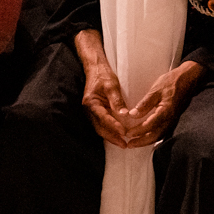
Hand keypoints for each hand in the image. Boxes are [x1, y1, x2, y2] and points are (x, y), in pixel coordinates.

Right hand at [75, 30, 129, 146]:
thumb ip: (117, 100)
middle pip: (100, 127)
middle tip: (124, 144)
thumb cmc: (103, 76)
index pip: (103, 118)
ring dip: (111, 136)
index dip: (114, 126)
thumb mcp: (112, 86)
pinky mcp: (95, 113)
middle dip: (112, 137)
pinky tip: (118, 135)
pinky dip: (109, 131)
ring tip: (123, 143)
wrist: (95, 70)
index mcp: (91, 103)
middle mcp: (89, 110)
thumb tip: (124, 114)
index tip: (124, 133)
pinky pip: (101, 125)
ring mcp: (91, 112)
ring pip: (100, 128)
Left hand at [123, 62, 204, 147]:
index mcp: (165, 111)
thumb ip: (145, 103)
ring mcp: (173, 120)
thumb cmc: (171, 82)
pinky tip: (146, 137)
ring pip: (159, 135)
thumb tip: (133, 115)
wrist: (188, 79)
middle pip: (155, 135)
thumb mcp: (156, 90)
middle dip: (141, 141)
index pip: (149, 125)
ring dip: (146, 141)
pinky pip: (162, 132)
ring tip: (135, 143)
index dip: (138, 131)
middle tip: (129, 144)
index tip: (127, 133)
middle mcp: (170, 119)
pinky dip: (153, 137)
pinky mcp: (173, 119)